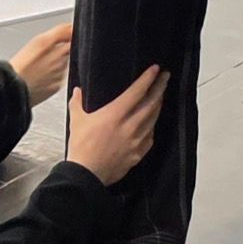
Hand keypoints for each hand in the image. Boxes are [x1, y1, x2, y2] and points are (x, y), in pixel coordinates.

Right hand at [66, 65, 169, 187]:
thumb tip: (78, 91)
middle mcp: (130, 126)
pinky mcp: (138, 154)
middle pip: (150, 104)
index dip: (148, 79)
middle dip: (160, 88)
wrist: (87, 173)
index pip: (136, 92)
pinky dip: (153, 126)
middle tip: (166, 77)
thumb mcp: (76, 119)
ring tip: (161, 96)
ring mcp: (136, 141)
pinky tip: (152, 123)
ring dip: (158, 106)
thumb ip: (78, 103)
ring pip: (153, 119)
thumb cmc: (81, 145)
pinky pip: (150, 137)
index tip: (156, 69)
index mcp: (115, 114)